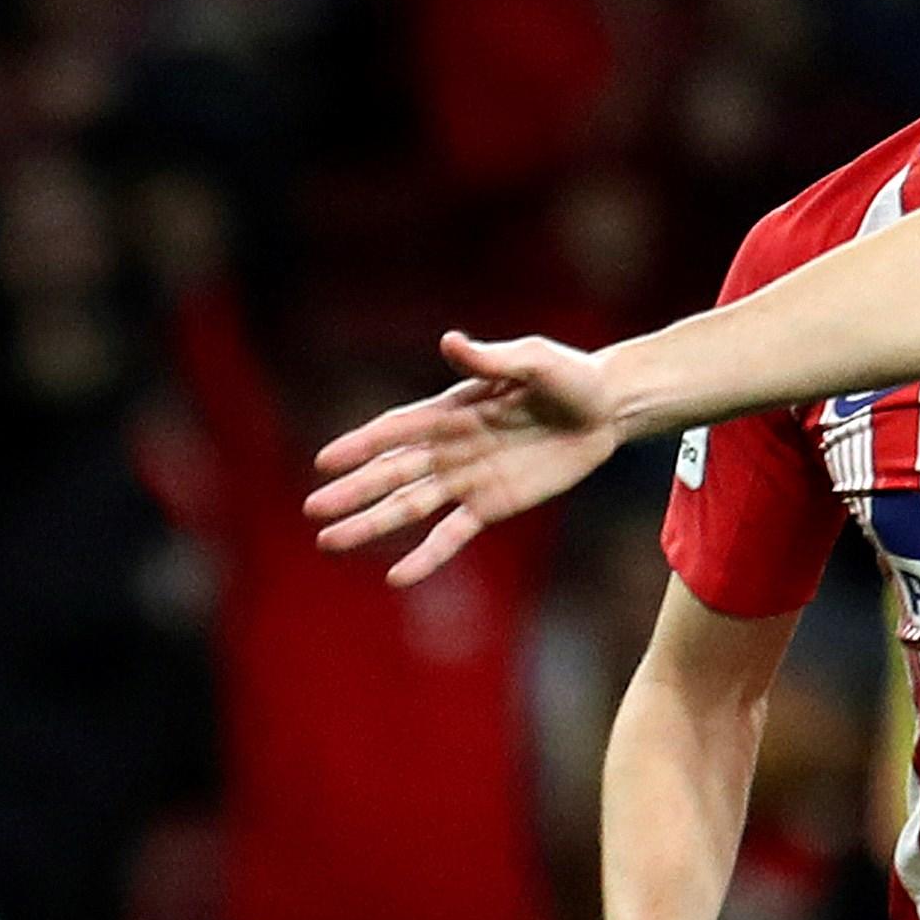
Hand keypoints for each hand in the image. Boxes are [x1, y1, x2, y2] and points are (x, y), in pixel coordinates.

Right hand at [307, 333, 618, 585]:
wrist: (606, 409)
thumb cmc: (569, 376)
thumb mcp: (534, 361)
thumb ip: (491, 360)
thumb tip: (450, 342)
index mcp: (449, 410)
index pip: (394, 431)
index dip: (360, 446)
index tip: (324, 462)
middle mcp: (448, 447)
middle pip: (390, 474)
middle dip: (352, 492)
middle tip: (313, 509)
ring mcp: (466, 480)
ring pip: (408, 508)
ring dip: (371, 525)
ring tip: (330, 542)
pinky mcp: (490, 507)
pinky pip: (452, 535)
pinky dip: (426, 557)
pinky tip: (398, 577)